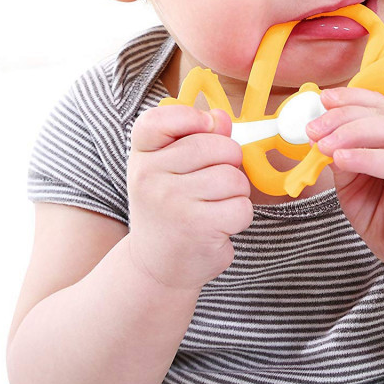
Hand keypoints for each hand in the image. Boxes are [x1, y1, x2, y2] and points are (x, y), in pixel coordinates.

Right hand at [127, 105, 252, 290]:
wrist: (156, 266)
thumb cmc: (170, 207)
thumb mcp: (171, 167)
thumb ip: (197, 136)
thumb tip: (220, 117)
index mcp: (142, 155)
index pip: (157, 120)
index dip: (190, 117)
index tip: (205, 126)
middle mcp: (150, 176)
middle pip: (215, 146)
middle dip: (229, 159)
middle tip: (216, 180)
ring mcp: (172, 203)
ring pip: (233, 177)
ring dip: (237, 191)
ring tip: (216, 204)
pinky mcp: (198, 228)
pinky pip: (241, 207)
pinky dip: (240, 216)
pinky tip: (219, 225)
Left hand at [307, 88, 383, 274]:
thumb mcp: (354, 183)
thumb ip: (342, 159)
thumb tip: (318, 138)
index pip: (375, 104)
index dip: (348, 98)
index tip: (321, 99)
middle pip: (377, 114)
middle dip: (340, 118)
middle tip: (313, 128)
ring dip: (349, 133)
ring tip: (323, 144)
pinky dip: (366, 157)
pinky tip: (343, 158)